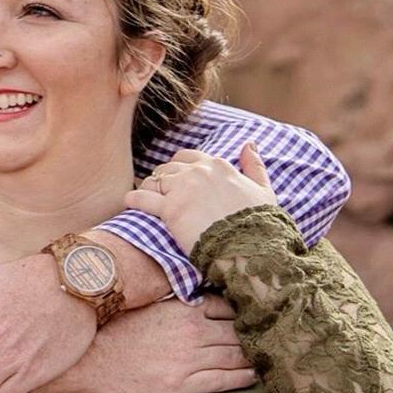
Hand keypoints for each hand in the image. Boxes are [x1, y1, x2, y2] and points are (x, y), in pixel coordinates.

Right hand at [37, 293, 257, 392]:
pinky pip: (225, 380)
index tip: (260, 311)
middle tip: (277, 333)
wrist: (88, 361)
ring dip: (256, 356)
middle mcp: (192, 331)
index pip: (228, 305)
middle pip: (238, 329)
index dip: (246, 310)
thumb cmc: (114, 329)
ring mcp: (189, 359)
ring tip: (273, 355)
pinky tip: (255, 376)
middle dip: (257, 332)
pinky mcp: (183, 384)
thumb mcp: (147, 303)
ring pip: (237, 355)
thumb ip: (176, 296)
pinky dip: (244, 378)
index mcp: (184, 308)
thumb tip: (198, 287)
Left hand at [125, 143, 278, 254]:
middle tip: (159, 191)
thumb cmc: (259, 223)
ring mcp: (182, 188)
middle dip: (163, 178)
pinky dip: (133, 199)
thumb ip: (254, 166)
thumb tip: (249, 145)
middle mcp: (198, 171)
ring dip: (149, 188)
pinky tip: (128, 202)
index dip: (181, 168)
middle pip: (169, 167)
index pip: (190, 157)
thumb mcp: (263, 191)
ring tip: (144, 197)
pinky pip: (143, 198)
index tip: (177, 179)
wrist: (248, 247)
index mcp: (218, 165)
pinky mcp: (170, 209)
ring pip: (155, 180)